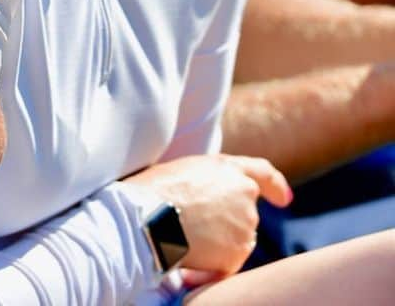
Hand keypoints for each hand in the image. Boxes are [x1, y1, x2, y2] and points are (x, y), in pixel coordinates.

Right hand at [128, 153, 290, 275]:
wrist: (147, 218)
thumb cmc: (155, 189)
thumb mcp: (185, 169)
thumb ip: (210, 179)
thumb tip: (212, 196)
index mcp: (230, 169)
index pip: (263, 173)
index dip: (276, 186)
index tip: (284, 199)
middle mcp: (245, 197)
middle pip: (244, 212)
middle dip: (226, 218)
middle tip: (193, 220)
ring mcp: (244, 228)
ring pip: (237, 238)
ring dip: (219, 239)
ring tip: (185, 233)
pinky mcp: (236, 257)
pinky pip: (227, 261)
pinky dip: (213, 261)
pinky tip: (190, 252)